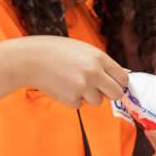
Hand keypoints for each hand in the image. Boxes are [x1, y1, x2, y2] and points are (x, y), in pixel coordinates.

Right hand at [11, 35, 127, 107]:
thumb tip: (124, 74)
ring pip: (98, 101)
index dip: (120, 83)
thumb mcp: (83, 50)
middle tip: (100, 90)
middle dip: (110, 94)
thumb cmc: (56, 51)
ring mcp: (83, 87)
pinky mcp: (71, 99)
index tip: (115, 84)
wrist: (30, 59)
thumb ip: (103, 63)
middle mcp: (94, 73)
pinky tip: (63, 87)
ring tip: (74, 83)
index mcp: (99, 58)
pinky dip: (73, 99)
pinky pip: (80, 105)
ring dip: (89, 97)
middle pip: (116, 93)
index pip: (123, 78)